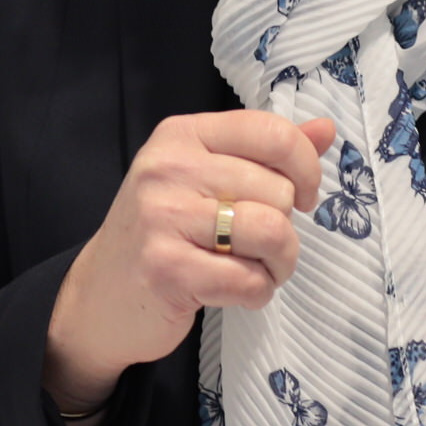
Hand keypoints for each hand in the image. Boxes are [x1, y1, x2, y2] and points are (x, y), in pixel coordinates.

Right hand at [42, 111, 337, 412]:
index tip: (301, 197)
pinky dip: (257, 293)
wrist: (99, 296)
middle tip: (260, 247)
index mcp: (182, 135)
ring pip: (271, 232)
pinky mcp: (166, 270)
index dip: (305, 168)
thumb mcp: (205, 178)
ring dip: (279, 264)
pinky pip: (249, 280)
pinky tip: (235, 292)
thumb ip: (265, 153)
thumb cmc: (162, 233)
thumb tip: (326, 129)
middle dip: (287, 229)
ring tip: (257, 270)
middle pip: (278, 190)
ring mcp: (162, 218)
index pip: (271, 133)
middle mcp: (168, 168)